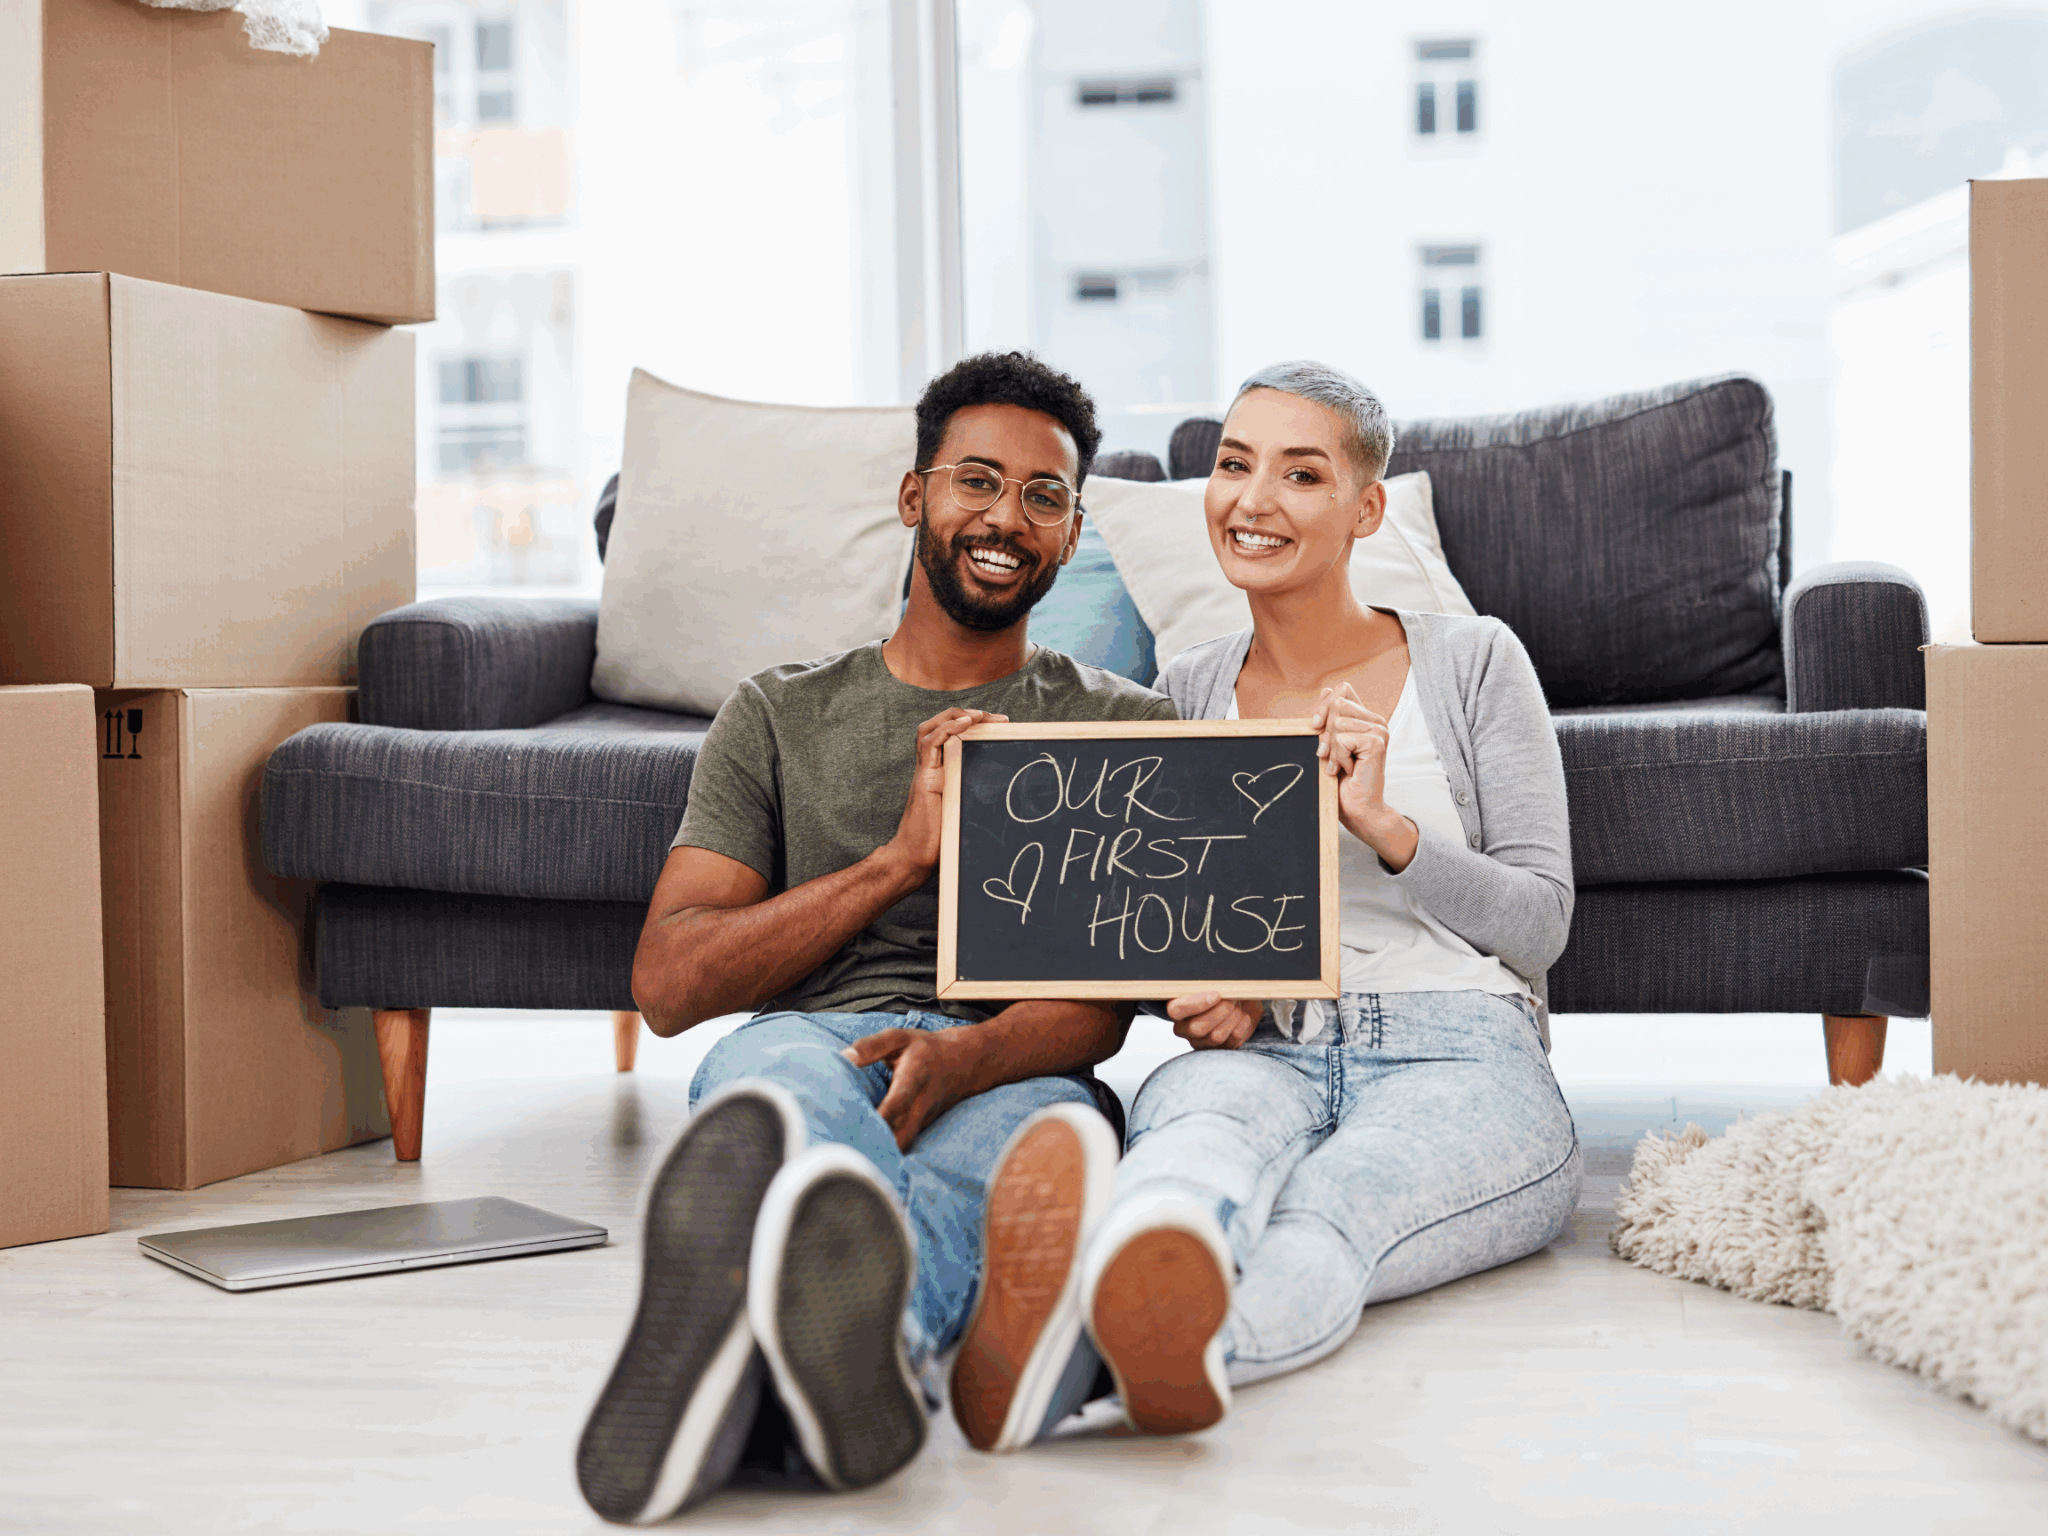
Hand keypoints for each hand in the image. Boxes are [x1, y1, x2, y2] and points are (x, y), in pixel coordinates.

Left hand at [844, 1027, 980, 1148]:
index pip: (898, 1101)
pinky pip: (903, 1143)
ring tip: (852, 1153)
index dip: (880, 1115)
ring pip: (903, 1144)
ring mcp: (924, 1119)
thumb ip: (872, 1046)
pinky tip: (864, 1151)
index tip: (855, 1122)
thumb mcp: (900, 1038)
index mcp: (915, 1077)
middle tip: (848, 1148)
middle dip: (877, 1144)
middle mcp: (922, 1103)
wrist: (963, 1062)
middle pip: (903, 1134)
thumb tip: (844, 1057)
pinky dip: (886, 1150)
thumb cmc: (924, 1049)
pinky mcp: (922, 1128)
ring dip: (881, 1151)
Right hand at [883, 708, 1007, 879]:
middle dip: (969, 714)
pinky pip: (929, 743)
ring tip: (979, 714)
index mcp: (942, 771)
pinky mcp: (923, 778)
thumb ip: (977, 796)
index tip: (1001, 725)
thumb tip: (1010, 794)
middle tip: (998, 718)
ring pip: (930, 728)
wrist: (916, 858)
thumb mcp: (965, 810)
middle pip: (941, 725)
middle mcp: (931, 767)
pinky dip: (947, 728)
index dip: (974, 724)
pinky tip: (966, 723)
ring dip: (956, 715)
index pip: (952, 734)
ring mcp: (925, 771)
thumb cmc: (941, 840)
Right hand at [1166, 991, 1260, 1050]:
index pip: (1176, 1011)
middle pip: (1197, 1028)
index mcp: (1177, 1008)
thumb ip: (1209, 982)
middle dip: (1220, 1012)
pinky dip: (1242, 1025)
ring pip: (1216, 1036)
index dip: (1196, 1004)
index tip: (1216, 995)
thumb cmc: (1221, 987)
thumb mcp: (1212, 981)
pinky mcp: (1220, 1048)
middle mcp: (1184, 1028)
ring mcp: (1201, 1042)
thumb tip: (1218, 985)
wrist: (1239, 999)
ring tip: (1237, 1006)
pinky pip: (1232, 1041)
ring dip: (1233, 1017)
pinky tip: (1243, 1016)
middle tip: (1231, 1000)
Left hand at [1310, 683, 1387, 818]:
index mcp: (1365, 718)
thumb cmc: (1342, 780)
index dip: (1323, 706)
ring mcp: (1379, 731)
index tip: (1316, 727)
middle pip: (1336, 703)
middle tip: (1332, 756)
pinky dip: (1338, 758)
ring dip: (1332, 750)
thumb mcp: (1329, 743)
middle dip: (1326, 732)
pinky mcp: (1376, 742)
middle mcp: (1376, 721)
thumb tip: (1326, 693)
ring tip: (1342, 765)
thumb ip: (1328, 719)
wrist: (1357, 808)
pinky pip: (1342, 739)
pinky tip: (1349, 770)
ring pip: (1336, 723)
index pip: (1340, 691)